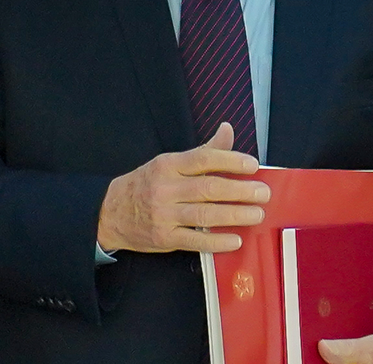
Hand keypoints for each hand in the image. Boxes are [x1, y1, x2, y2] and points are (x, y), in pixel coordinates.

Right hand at [96, 123, 269, 252]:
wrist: (109, 212)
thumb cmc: (147, 183)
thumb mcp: (170, 162)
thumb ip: (203, 151)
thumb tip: (227, 129)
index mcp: (169, 165)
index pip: (204, 159)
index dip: (231, 161)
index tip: (253, 166)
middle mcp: (166, 188)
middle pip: (208, 189)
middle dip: (240, 191)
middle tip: (263, 193)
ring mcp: (164, 215)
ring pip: (204, 215)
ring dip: (234, 215)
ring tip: (257, 215)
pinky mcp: (163, 238)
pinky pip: (194, 240)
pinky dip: (216, 241)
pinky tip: (236, 240)